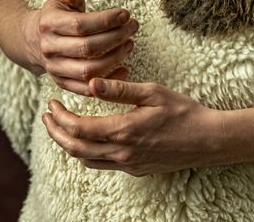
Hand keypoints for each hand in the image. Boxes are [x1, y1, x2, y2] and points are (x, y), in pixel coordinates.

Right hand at [26, 0, 138, 95]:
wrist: (33, 41)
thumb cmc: (56, 16)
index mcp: (49, 24)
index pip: (80, 25)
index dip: (105, 20)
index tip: (126, 14)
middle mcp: (50, 48)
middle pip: (87, 48)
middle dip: (115, 37)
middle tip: (133, 27)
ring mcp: (55, 68)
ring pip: (88, 71)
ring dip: (114, 59)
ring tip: (130, 44)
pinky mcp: (62, 83)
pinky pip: (87, 90)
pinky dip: (108, 82)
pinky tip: (125, 69)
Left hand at [42, 78, 222, 175]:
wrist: (206, 140)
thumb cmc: (182, 111)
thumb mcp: (152, 92)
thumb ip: (120, 89)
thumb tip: (91, 83)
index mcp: (124, 130)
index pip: (78, 128)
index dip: (59, 117)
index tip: (51, 102)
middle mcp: (121, 152)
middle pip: (75, 148)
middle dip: (55, 132)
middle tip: (46, 115)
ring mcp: (127, 165)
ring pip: (85, 160)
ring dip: (68, 144)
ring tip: (60, 126)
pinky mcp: (134, 170)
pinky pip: (101, 164)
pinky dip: (86, 152)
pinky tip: (87, 137)